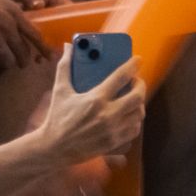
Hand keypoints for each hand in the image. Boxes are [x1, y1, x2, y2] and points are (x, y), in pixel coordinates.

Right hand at [0, 0, 49, 71]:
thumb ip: (13, 11)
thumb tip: (25, 23)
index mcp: (12, 14)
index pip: (35, 35)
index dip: (44, 48)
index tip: (49, 56)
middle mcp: (6, 29)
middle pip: (23, 54)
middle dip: (23, 59)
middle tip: (20, 61)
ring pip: (8, 62)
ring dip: (5, 60)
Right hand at [37, 48, 146, 163]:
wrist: (55, 148)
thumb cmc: (57, 118)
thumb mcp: (60, 91)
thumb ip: (64, 66)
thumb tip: (67, 47)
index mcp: (95, 99)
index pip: (120, 77)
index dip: (132, 65)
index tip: (137, 60)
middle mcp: (107, 115)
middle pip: (137, 96)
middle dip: (140, 85)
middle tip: (136, 81)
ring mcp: (113, 130)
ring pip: (139, 114)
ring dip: (139, 103)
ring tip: (133, 98)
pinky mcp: (114, 142)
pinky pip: (134, 130)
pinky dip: (134, 121)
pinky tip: (128, 116)